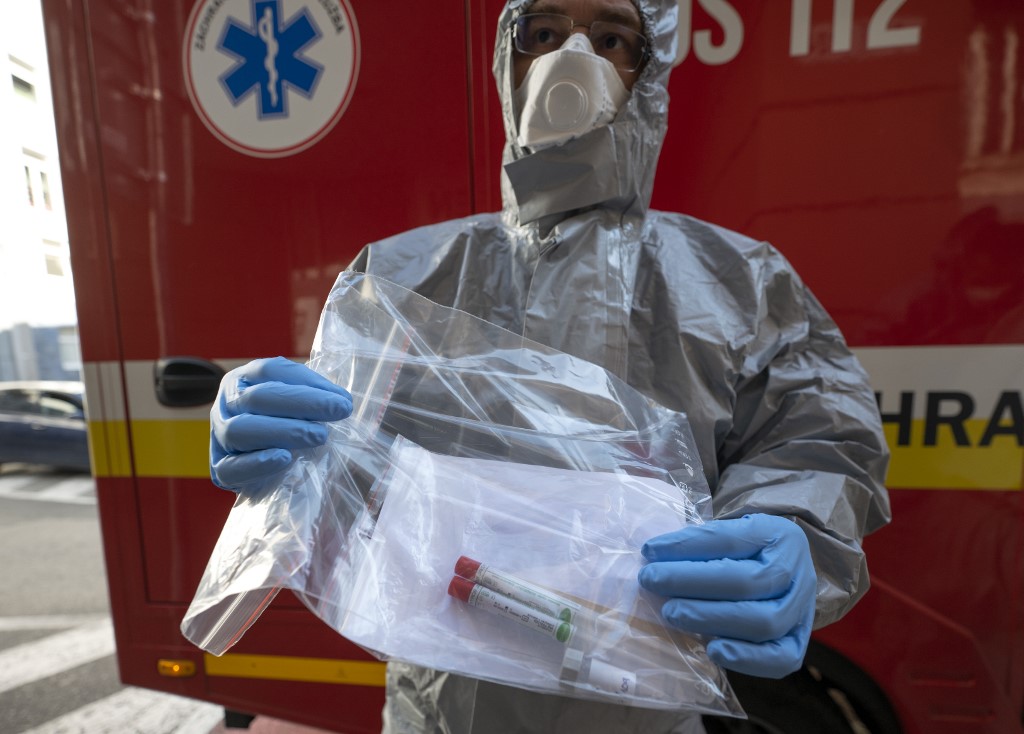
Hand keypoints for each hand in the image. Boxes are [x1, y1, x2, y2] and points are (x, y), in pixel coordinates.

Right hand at [210, 357, 352, 491]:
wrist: (258, 466)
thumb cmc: (284, 426)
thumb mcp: (295, 404)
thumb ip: (313, 397)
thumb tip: (342, 401)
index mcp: (244, 379)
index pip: (270, 370)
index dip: (307, 381)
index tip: (342, 397)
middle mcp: (227, 403)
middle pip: (257, 397)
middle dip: (302, 402)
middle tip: (339, 411)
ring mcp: (218, 436)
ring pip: (240, 430)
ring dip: (283, 431)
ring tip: (319, 436)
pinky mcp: (219, 469)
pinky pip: (231, 467)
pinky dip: (257, 462)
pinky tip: (283, 458)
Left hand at [637, 514, 815, 677]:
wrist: (783, 570)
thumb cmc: (744, 552)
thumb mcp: (729, 532)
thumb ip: (699, 543)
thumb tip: (652, 556)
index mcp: (777, 534)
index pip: (730, 539)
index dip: (687, 545)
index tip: (650, 550)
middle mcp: (795, 570)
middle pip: (746, 581)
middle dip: (692, 582)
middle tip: (652, 581)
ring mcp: (801, 608)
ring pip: (763, 621)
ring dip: (710, 619)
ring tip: (671, 613)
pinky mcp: (797, 641)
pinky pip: (781, 659)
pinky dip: (746, 658)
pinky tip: (712, 650)